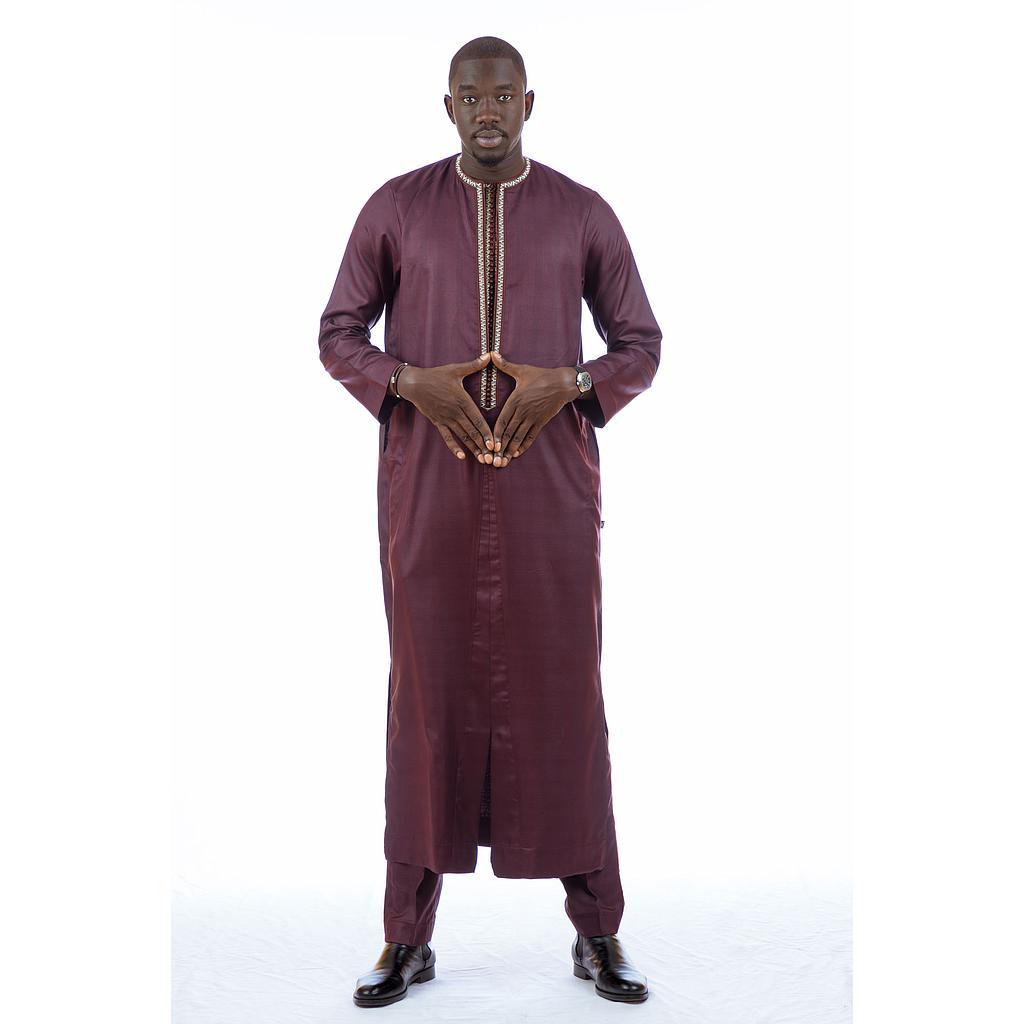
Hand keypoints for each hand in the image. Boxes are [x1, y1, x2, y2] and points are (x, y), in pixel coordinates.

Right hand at [398, 354, 496, 462]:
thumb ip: (474, 365)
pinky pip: (447, 437)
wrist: (414, 383)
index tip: (495, 443)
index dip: (486, 432)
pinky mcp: (438, 422)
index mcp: (462, 400)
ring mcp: (446, 419)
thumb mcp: (455, 369)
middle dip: (483, 445)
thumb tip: (489, 355)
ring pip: (462, 437)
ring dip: (472, 448)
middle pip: (471, 432)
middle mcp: (455, 412)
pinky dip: (454, 447)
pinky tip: (461, 456)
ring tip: (482, 459)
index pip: (477, 420)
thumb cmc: (436, 375)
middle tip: (493, 457)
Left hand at [489, 350, 577, 467]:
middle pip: (509, 433)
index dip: (495, 434)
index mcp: (515, 400)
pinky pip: (531, 436)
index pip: (502, 421)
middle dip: (500, 447)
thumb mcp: (522, 369)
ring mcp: (533, 418)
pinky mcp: (541, 421)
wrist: (563, 383)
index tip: (489, 445)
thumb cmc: (541, 375)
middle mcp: (523, 411)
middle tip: (492, 460)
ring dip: (510, 450)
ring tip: (502, 461)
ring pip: (519, 437)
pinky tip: (517, 454)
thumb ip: (505, 365)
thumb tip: (491, 354)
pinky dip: (524, 446)